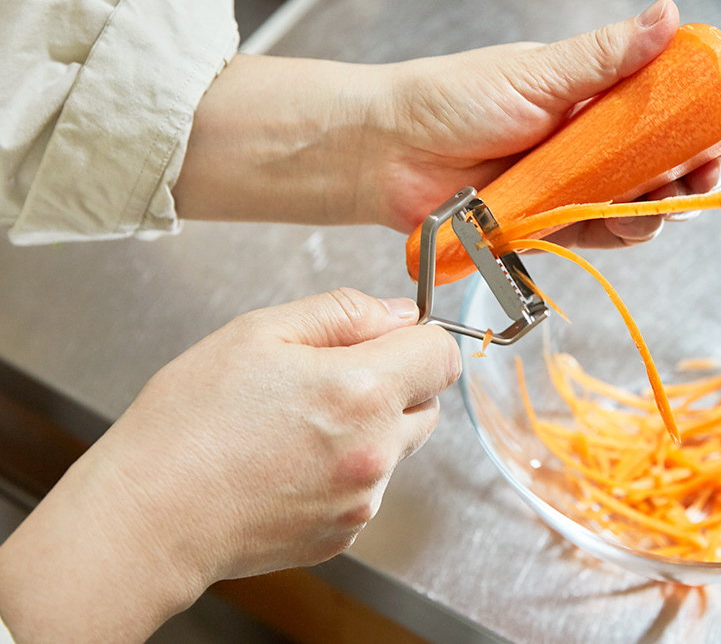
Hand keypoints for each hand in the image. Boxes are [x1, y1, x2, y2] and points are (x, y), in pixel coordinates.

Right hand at [0, 289, 458, 642]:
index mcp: (362, 391)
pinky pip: (366, 488)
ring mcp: (362, 500)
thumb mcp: (259, 333)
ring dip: (367, 429)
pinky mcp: (343, 534)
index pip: (444, 354)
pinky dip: (342, 472)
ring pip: (396, 447)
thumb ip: (343, 313)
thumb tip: (399, 313)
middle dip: (392, 382)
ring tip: (294, 427)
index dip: (418, 338)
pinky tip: (287, 464)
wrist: (149, 517)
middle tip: (323, 380)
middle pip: (426, 402)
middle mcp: (375, 451)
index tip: (387, 339)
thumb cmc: (189, 422)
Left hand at [176, 0, 720, 244]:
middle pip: (676, 156)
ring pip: (649, 201)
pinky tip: (626, 221)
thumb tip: (671, 15)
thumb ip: (607, 54)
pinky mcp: (559, 223)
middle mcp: (597, 139)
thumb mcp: (538, 71)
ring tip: (662, 194)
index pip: (677, 97)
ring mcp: (580, 183)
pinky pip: (609, 234)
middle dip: (706, 163)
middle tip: (712, 166)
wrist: (389, 155)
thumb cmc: (452, 99)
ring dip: (667, 201)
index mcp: (599, 91)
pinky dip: (625, 231)